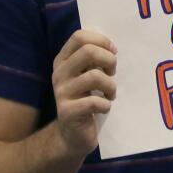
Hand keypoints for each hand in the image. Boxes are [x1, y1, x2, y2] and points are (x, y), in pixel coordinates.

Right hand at [51, 29, 116, 157]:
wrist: (72, 135)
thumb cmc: (85, 100)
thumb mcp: (86, 75)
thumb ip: (93, 59)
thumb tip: (111, 47)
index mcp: (63, 60)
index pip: (79, 36)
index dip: (101, 41)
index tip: (113, 52)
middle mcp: (59, 73)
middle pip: (88, 51)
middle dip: (109, 60)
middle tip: (113, 73)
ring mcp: (61, 92)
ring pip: (94, 76)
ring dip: (111, 86)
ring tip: (111, 94)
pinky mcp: (67, 112)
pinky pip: (95, 101)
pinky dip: (106, 104)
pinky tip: (104, 108)